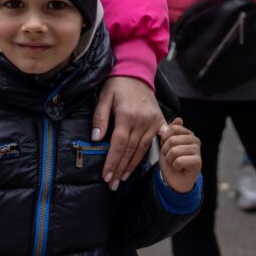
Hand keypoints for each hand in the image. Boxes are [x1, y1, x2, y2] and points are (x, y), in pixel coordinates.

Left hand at [92, 76, 163, 190]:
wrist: (136, 72)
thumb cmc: (116, 84)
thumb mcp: (104, 97)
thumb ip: (99, 118)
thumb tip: (95, 139)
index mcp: (127, 115)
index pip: (119, 145)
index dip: (112, 162)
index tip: (106, 176)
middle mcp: (142, 121)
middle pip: (130, 151)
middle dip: (120, 169)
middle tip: (113, 184)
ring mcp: (153, 122)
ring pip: (142, 149)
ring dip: (132, 165)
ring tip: (123, 178)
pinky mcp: (159, 121)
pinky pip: (155, 141)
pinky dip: (148, 153)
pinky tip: (141, 164)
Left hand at [158, 118, 201, 193]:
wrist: (175, 180)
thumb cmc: (171, 161)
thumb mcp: (167, 144)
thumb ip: (172, 131)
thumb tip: (179, 119)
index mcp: (188, 134)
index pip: (173, 129)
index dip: (164, 139)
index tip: (166, 147)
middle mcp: (195, 140)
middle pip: (172, 140)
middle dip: (166, 151)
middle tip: (170, 158)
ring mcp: (198, 151)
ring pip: (174, 151)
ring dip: (169, 160)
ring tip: (174, 163)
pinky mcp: (198, 162)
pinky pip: (179, 161)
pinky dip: (175, 167)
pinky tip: (179, 168)